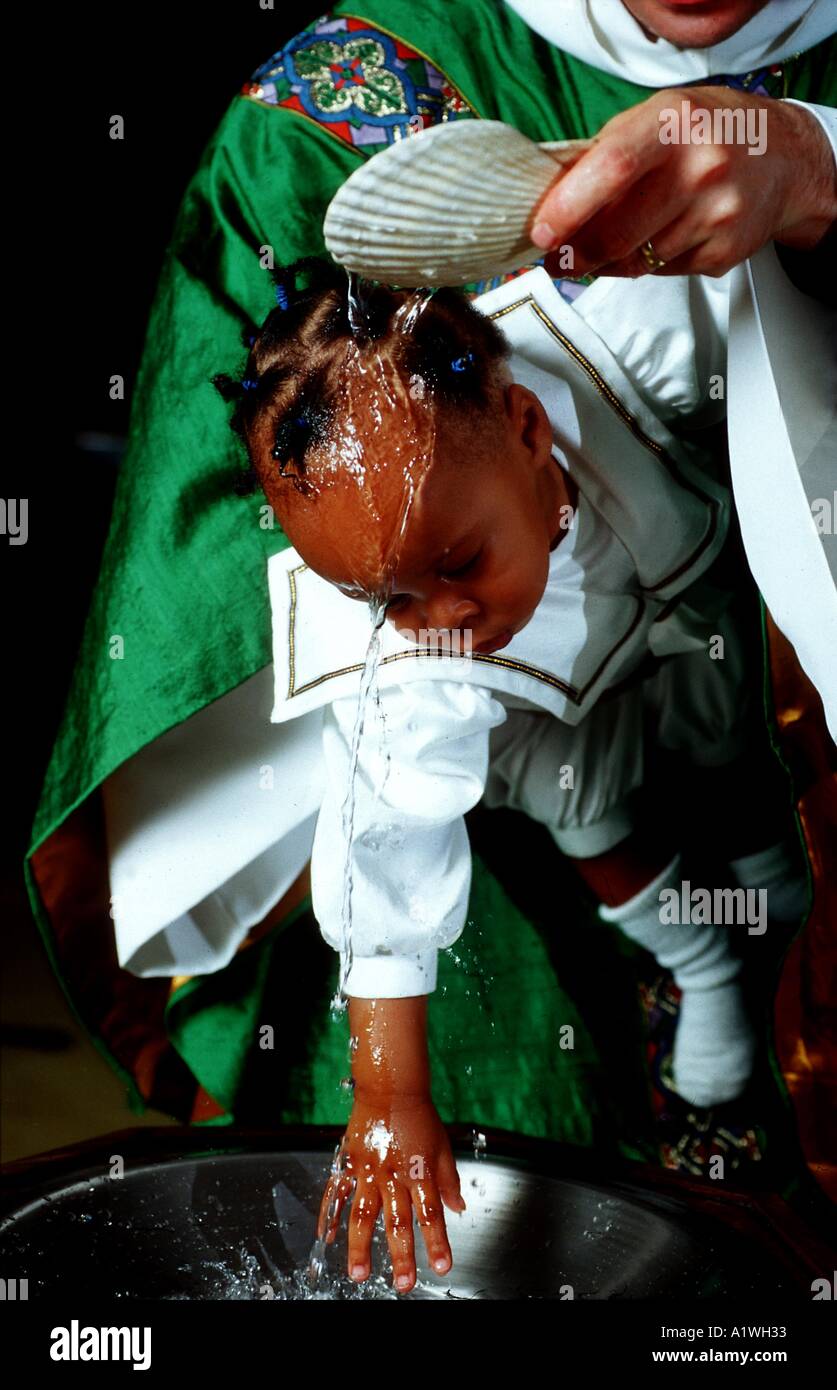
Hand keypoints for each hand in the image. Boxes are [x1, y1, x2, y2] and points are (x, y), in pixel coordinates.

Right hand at [316, 1089, 465, 1293]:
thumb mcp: (442, 1146)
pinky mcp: (349, 1162)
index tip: (442, 1266)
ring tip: (359, 1273)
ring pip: (364, 1214)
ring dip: (361, 1246)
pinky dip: (328, 1215)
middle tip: (403, 1284)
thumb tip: (459, 1208)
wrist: (389, 1087)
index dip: (437, 1242)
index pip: (431, 1214)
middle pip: (398, 1221)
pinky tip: (325, 1237)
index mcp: (419, 1171)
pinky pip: (336, 1192)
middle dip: (401, 1256)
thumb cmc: (418, 1115)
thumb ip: (448, 1180)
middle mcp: (393, 1174)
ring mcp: (368, 1170)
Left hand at [532, 87, 836, 278]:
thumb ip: (604, 152)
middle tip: (559, 258)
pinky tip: (654, 239)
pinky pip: (662, 272)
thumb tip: (548, 198)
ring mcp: (717, 214)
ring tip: (604, 247)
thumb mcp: (656, 116)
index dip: (568, 208)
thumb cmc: (707, 132)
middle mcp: (701, 168)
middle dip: (578, 254)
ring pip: (636, 262)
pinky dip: (645, 264)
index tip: (541, 235)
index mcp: (673, 124)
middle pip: (618, 233)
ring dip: (609, 262)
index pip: (612, 168)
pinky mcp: (723, 252)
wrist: (783, 157)